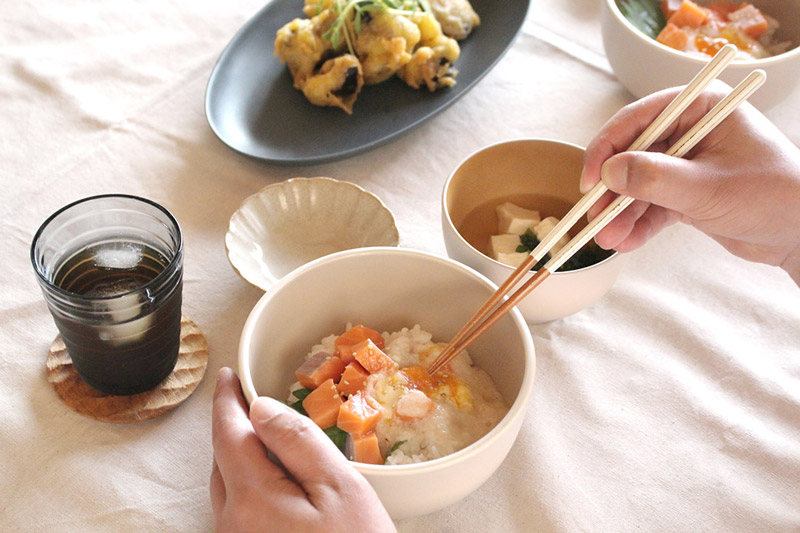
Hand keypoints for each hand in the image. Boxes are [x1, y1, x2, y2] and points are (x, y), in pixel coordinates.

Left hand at [210, 367, 394, 532]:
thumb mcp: (339, 488)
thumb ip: (297, 442)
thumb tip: (259, 408)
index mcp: (252, 500)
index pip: (227, 435)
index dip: (225, 401)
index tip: (227, 377)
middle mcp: (232, 525)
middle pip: (222, 462)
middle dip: (233, 428)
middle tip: (249, 401)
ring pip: (228, 488)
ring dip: (241, 457)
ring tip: (267, 438)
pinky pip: (238, 511)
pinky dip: (250, 485)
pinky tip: (277, 483)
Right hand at [580, 83, 799, 284]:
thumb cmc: (774, 197)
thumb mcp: (709, 188)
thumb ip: (656, 179)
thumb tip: (609, 172)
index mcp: (701, 108)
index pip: (639, 119)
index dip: (607, 149)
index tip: (591, 181)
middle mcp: (690, 130)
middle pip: (632, 155)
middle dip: (612, 191)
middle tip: (594, 219)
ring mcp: (686, 162)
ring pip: (638, 184)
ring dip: (621, 213)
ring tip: (608, 241)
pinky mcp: (686, 192)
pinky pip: (651, 205)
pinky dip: (638, 224)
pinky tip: (626, 243)